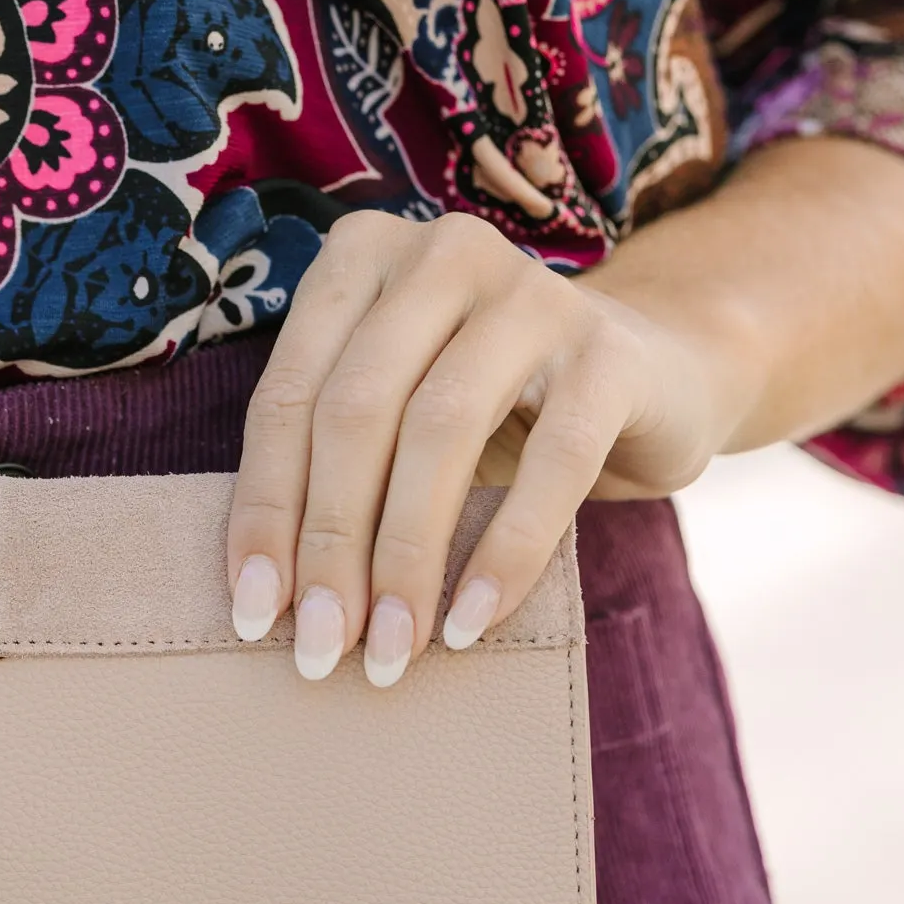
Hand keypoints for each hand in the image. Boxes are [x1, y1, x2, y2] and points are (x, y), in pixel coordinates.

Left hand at [226, 209, 749, 686]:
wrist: (651, 381)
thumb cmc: (492, 413)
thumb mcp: (396, 420)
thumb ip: (332, 472)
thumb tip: (266, 600)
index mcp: (362, 258)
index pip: (288, 396)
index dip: (265, 513)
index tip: (252, 616)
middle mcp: (441, 255)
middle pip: (355, 412)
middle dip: (330, 545)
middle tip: (323, 647)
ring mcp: (532, 294)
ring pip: (440, 431)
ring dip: (406, 557)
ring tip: (392, 647)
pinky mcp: (610, 352)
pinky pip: (551, 463)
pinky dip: (506, 552)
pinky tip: (472, 621)